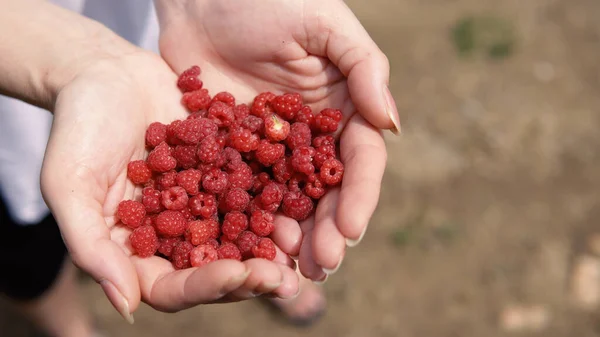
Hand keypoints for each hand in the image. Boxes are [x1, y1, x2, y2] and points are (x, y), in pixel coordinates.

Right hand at [40, 50, 298, 320]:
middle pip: (216, 270)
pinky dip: (277, 202)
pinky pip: (255, 193)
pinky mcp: (225, 173)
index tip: (238, 273)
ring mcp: (204, 204)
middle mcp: (176, 234)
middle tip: (283, 277)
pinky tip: (303, 201)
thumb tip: (126, 307)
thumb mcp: (71, 184)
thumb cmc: (79, 126)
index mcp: (138, 250)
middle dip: (250, 277)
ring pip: (242, 238)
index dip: (207, 286)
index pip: (173, 287)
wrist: (107, 73)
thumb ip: (92, 245)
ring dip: (272, 248)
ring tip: (301, 248)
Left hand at [156, 0, 399, 280]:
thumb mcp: (325, 23)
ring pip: (288, 200)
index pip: (360, 160)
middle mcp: (311, 135)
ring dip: (293, 236)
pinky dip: (249, 221)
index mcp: (343, 107)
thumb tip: (392, 124)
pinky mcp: (232, 150)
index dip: (358, 196)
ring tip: (291, 271)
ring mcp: (271, 146)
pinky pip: (244, 190)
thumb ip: (364, 68)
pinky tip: (249, 247)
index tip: (349, 230)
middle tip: (321, 267)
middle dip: (327, 230)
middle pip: (326, 191)